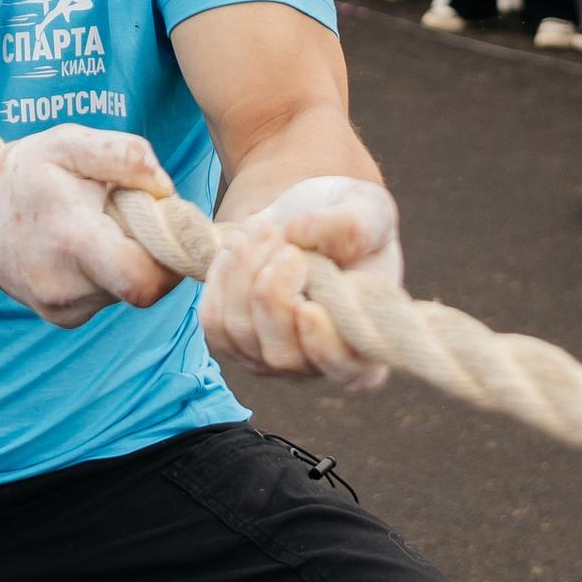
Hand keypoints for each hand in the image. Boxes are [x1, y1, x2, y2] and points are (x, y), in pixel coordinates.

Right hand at [0, 125, 181, 327]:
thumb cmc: (28, 174)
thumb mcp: (68, 143)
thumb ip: (123, 154)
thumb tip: (165, 189)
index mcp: (71, 237)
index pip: (143, 279)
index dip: (171, 257)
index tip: (166, 224)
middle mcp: (64, 285)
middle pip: (143, 289)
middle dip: (154, 260)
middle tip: (137, 223)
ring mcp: (61, 307)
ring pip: (127, 293)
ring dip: (128, 263)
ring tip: (100, 229)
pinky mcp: (62, 317)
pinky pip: (107, 299)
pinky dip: (109, 276)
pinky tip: (86, 250)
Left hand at [199, 176, 399, 393]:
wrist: (308, 213)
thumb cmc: (350, 219)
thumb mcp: (367, 209)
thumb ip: (352, 225)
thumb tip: (302, 233)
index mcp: (366, 341)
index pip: (353, 373)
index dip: (326, 348)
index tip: (308, 308)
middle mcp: (319, 361)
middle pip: (283, 354)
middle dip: (273, 293)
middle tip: (287, 246)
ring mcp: (272, 356)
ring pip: (241, 333)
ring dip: (244, 273)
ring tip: (265, 232)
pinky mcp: (235, 340)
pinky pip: (214, 322)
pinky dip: (220, 277)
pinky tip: (238, 246)